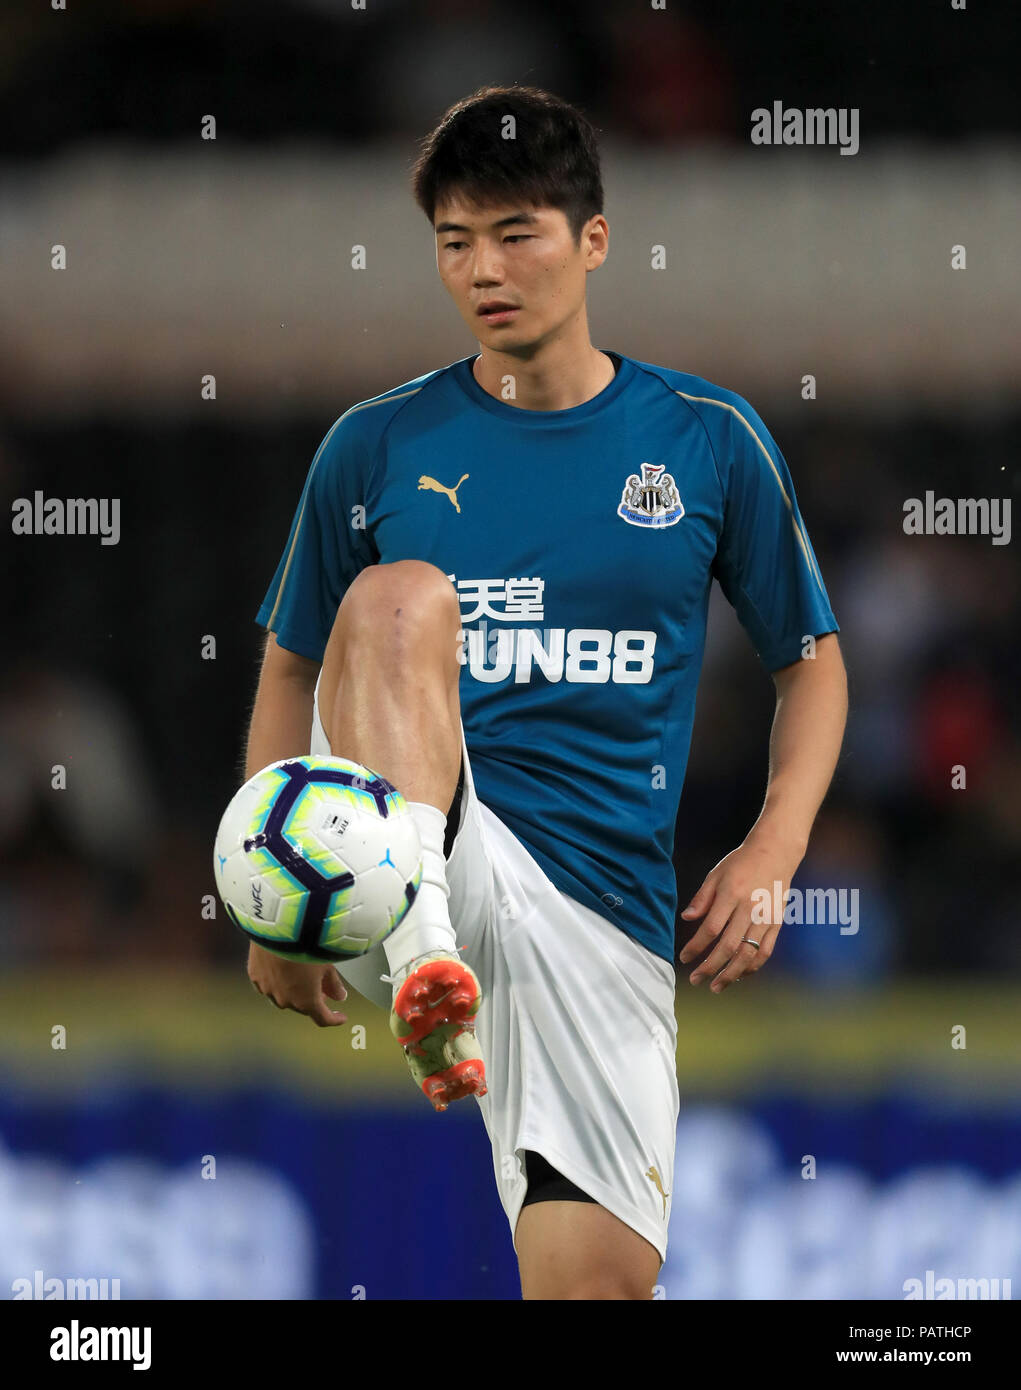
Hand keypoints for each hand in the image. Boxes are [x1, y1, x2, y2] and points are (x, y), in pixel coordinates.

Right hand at [247, 940, 348, 1026]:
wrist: (278, 927)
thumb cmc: (307, 945)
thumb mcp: (328, 964)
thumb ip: (334, 984)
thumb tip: (339, 996)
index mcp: (306, 1001)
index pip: (322, 1019)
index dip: (334, 1019)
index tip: (340, 1017)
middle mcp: (285, 1000)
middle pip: (302, 1007)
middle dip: (313, 1000)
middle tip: (322, 989)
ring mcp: (268, 989)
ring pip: (283, 996)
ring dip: (294, 991)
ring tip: (302, 976)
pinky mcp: (255, 976)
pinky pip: (268, 984)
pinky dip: (277, 980)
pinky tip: (283, 968)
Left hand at [678, 826, 803, 993]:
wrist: (776, 853)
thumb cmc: (741, 863)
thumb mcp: (716, 874)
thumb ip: (702, 898)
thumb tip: (686, 919)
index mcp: (731, 895)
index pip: (711, 929)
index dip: (696, 947)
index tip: (684, 958)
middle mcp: (750, 909)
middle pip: (728, 946)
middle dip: (710, 967)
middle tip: (696, 980)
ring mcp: (766, 918)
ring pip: (748, 954)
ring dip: (731, 974)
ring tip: (716, 986)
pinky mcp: (778, 923)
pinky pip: (765, 951)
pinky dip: (752, 966)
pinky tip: (738, 974)